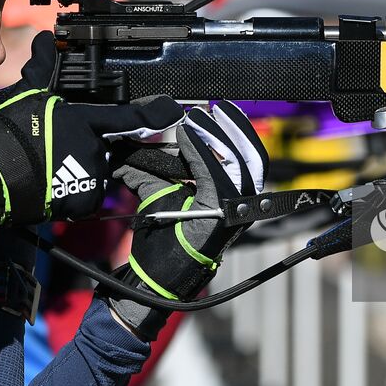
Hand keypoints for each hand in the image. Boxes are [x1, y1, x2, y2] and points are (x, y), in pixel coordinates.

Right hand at [0, 32, 184, 225]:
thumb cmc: (10, 134)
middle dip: (89, 145)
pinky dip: (73, 190)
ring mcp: (92, 176)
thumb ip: (42, 68)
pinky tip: (52, 182)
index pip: (129, 116)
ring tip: (50, 165)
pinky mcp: (84, 200)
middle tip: (58, 146)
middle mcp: (97, 149)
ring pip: (96, 170)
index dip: (155, 113)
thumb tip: (45, 39)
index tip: (172, 111)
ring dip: (80, 168)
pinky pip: (86, 193)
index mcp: (88, 122)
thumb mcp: (27, 95)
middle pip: (106, 145)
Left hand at [105, 100, 267, 339]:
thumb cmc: (160, 240)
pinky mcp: (217, 214)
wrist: (154, 278)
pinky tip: (185, 136)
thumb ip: (152, 167)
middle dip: (233, 127)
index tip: (217, 111)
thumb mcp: (158, 194)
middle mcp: (240, 205)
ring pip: (236, 162)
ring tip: (198, 117)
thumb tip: (134, 140)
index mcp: (233, 199)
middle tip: (214, 108)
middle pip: (250, 156)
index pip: (247, 157)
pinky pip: (213, 175)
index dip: (235, 131)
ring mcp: (232, 211)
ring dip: (215, 135)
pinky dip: (199, 152)